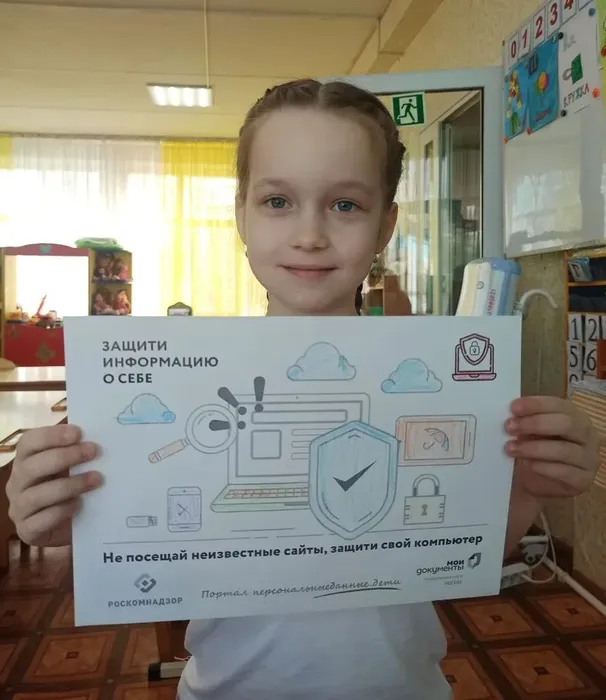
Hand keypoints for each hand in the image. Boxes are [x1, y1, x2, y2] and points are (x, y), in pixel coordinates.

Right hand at [6, 425, 101, 546]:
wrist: (68, 525)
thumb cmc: (68, 487)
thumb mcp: (71, 466)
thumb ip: (77, 449)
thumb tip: (97, 429)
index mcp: (25, 461)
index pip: (28, 442)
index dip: (51, 436)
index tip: (78, 433)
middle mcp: (16, 483)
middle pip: (32, 467)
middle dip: (65, 457)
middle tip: (93, 452)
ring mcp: (19, 508)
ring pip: (37, 495)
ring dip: (69, 485)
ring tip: (96, 479)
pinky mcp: (27, 530)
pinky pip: (40, 520)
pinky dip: (61, 511)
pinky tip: (79, 504)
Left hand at [505, 396, 599, 500]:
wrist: (540, 482)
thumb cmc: (537, 449)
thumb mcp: (531, 432)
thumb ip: (525, 422)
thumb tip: (511, 416)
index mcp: (575, 416)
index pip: (558, 405)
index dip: (535, 405)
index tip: (513, 408)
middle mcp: (588, 435)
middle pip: (566, 424)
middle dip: (535, 424)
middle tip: (509, 427)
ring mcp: (589, 459)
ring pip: (563, 450)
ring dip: (533, 448)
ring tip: (511, 448)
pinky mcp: (583, 480)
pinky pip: (564, 472)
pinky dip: (542, 467)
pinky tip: (527, 464)